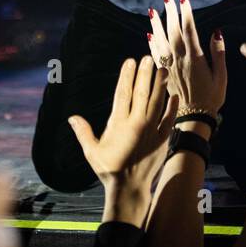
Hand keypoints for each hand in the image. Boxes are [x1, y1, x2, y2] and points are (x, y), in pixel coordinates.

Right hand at [69, 56, 176, 189]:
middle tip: (147, 58)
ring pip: (157, 103)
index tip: (129, 61)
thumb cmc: (109, 170)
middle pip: (142, 94)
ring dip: (160, 85)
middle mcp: (136, 124)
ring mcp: (151, 131)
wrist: (129, 188)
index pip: (123, 94)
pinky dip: (172, 107)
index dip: (126, 76)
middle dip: (145, 74)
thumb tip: (71, 117)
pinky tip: (173, 95)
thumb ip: (83, 132)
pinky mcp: (163, 140)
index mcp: (118, 124)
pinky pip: (169, 119)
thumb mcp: (92, 151)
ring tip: (162, 69)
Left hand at [147, 0, 226, 114]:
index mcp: (196, 59)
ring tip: (153, 11)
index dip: (186, 14)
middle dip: (170, 14)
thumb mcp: (221, 76)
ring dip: (157, 26)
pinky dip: (152, 45)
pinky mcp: (164, 75)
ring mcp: (170, 68)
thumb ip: (218, 54)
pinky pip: (156, 57)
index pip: (190, 31)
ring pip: (161, 42)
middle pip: (174, 32)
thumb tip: (216, 33)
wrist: (195, 118)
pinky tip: (149, 35)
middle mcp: (180, 60)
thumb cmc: (212, 97)